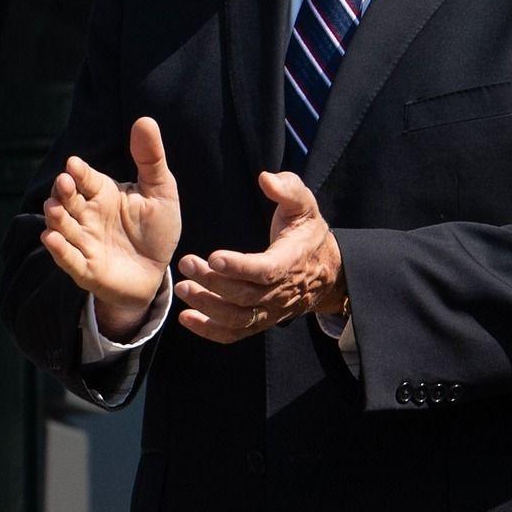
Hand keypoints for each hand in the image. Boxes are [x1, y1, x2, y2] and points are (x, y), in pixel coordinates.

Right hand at [40, 117, 181, 337]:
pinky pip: (68, 259)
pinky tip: (50, 238)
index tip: (74, 164)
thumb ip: (150, 159)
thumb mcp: (160, 191)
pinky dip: (59, 250)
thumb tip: (145, 120)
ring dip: (56, 218)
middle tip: (64, 182)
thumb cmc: (155, 229)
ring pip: (63, 227)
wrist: (156, 271)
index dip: (79, 172)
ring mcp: (84, 242)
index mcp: (102, 193)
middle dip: (63, 192)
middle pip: (68, 200)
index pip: (85, 178)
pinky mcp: (85, 269)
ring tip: (54, 209)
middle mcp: (87, 215)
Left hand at [175, 171, 344, 343]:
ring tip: (183, 289)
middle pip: (244, 295)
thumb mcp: (305, 206)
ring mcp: (271, 310)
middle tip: (187, 264)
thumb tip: (266, 178)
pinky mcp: (261, 321)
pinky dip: (210, 331)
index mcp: (291, 261)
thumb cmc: (308, 233)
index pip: (265, 271)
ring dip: (208, 307)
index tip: (213, 257)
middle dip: (212, 282)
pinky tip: (186, 319)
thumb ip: (288, 189)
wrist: (328, 272)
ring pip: (238, 318)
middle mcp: (281, 292)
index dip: (239, 267)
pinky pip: (236, 333)